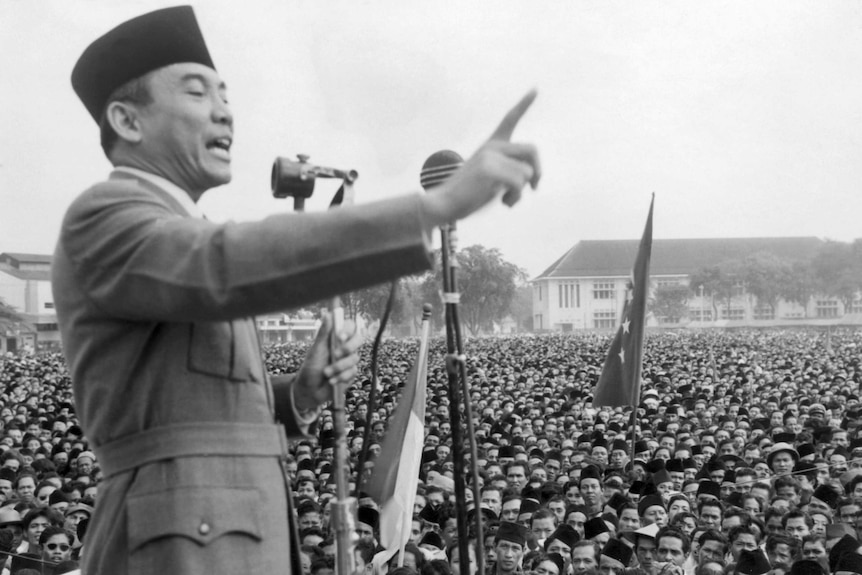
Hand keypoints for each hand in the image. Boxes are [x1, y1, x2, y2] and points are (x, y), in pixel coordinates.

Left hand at [294, 311, 363, 409]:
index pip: (350, 326)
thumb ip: (323, 333)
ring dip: (338, 367)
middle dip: (348, 347)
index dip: (348, 329)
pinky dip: (341, 377)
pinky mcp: (351, 374)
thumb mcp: (316, 350)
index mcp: (336, 338)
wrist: (310, 391)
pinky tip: (331, 381)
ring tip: (326, 373)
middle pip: (359, 339)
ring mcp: (349, 361)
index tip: (340, 336)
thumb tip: (327, 313)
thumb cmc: (310, 368)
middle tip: (335, 355)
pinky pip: (352, 372)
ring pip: (354, 358)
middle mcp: (345, 347)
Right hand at [422, 89, 540, 225]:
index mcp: (491, 146)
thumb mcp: (491, 180)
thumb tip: (534, 177)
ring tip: (505, 199)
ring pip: (527, 172)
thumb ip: (509, 171)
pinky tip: (503, 202)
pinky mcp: (489, 169)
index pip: (510, 119)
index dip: (524, 104)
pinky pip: (519, 183)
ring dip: (521, 191)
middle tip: (534, 188)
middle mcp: (492, 147)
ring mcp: (490, 156)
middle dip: (538, 171)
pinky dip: (515, 197)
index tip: (535, 89)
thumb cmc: (467, 195)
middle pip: (532, 150)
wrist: (443, 202)